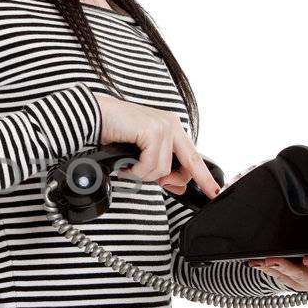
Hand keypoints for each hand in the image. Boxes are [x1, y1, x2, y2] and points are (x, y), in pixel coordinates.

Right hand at [95, 97, 221, 201]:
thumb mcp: (143, 152)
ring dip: (143, 174)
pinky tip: (126, 163)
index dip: (204, 177)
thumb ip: (161, 167)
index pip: (194, 157)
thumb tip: (177, 186)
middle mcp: (171, 125)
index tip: (213, 192)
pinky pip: (150, 165)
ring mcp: (163, 127)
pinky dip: (135, 170)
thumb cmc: (114, 130)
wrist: (94, 115)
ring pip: (163, 169)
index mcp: (172, 127)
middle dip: (169, 180)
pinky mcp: (152, 131)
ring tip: (129, 165)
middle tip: (148, 177)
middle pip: (186, 165)